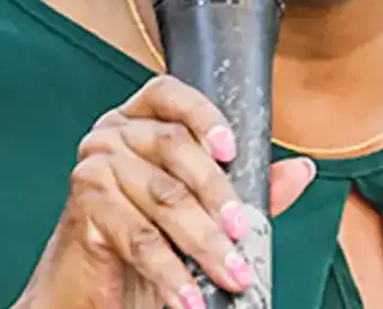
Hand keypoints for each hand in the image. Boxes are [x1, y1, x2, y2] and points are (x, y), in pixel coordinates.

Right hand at [12, 76, 316, 308]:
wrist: (91, 291)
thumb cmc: (140, 245)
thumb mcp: (199, 215)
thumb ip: (244, 190)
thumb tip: (298, 170)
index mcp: (137, 124)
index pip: (168, 95)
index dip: (202, 114)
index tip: (231, 150)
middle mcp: (110, 136)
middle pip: (173, 147)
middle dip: (218, 195)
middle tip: (244, 234)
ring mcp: (93, 169)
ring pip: (162, 197)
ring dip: (204, 242)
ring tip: (232, 275)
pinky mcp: (84, 208)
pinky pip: (139, 237)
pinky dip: (171, 272)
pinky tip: (191, 295)